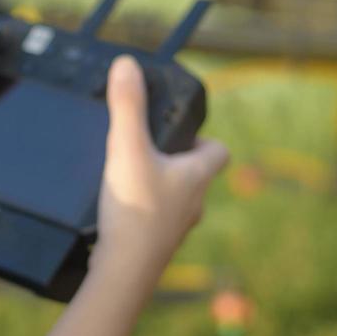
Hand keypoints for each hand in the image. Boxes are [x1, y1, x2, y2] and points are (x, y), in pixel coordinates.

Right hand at [91, 54, 230, 285]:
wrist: (124, 271)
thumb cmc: (135, 210)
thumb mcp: (127, 148)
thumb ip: (127, 105)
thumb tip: (127, 65)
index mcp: (197, 176)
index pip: (219, 151)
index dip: (203, 139)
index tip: (178, 132)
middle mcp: (194, 203)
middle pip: (194, 175)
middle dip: (172, 161)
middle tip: (143, 151)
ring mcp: (176, 228)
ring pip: (174, 200)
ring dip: (156, 188)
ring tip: (126, 179)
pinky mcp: (155, 246)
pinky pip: (154, 222)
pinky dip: (142, 214)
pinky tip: (117, 212)